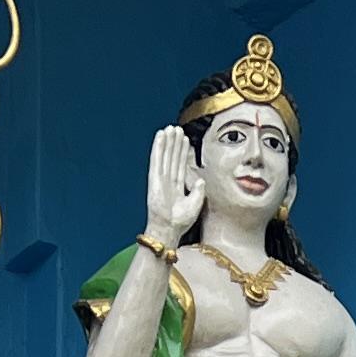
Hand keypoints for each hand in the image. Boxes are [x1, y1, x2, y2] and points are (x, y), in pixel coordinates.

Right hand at [146, 126, 202, 245]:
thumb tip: (201, 180)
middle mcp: (168, 181)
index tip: (185, 140)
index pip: (180, 165)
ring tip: (170, 128)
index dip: (183, 152)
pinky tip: (160, 136)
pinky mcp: (154, 178)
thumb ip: (198, 191)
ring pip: (165, 155)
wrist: (169, 229)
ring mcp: (160, 178)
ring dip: (168, 141)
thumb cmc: (180, 222)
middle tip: (177, 128)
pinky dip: (159, 147)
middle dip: (175, 143)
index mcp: (177, 188)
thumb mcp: (195, 204)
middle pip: (172, 157)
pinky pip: (157, 159)